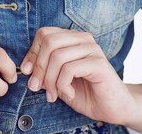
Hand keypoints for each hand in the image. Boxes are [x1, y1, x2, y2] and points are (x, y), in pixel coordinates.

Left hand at [20, 27, 134, 123]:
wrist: (114, 108)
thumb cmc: (87, 93)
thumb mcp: (59, 80)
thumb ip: (46, 70)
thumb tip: (27, 68)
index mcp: (73, 38)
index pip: (44, 33)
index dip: (32, 53)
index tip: (27, 72)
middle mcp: (83, 39)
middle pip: (49, 42)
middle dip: (39, 67)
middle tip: (37, 87)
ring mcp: (92, 49)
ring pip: (58, 56)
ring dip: (50, 80)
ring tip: (53, 94)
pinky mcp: (98, 63)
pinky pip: (69, 69)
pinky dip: (63, 84)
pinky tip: (68, 93)